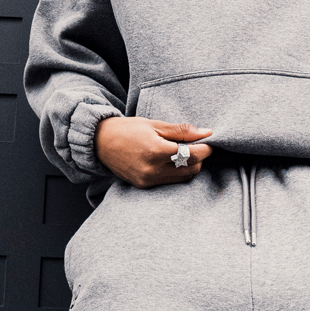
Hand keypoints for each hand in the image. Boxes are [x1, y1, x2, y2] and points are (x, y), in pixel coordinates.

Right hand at [96, 116, 213, 188]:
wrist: (101, 142)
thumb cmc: (128, 129)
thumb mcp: (155, 125)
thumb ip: (182, 131)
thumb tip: (207, 133)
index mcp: (156, 151)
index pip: (192, 155)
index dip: (205, 149)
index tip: (209, 141)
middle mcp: (152, 169)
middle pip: (191, 169)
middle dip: (199, 158)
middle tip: (196, 146)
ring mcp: (148, 180)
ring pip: (183, 178)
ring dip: (189, 167)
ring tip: (184, 153)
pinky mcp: (144, 186)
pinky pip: (170, 182)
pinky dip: (177, 173)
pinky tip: (173, 162)